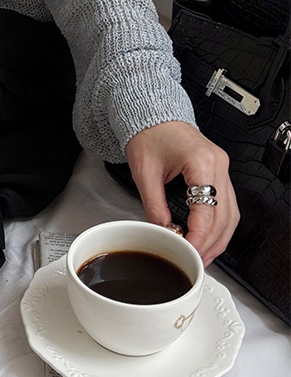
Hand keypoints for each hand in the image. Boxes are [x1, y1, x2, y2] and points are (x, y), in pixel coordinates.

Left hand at [127, 122, 236, 268]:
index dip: (198, 239)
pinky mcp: (219, 173)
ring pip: (231, 215)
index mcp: (201, 162)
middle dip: (209, 245)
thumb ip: (155, 208)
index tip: (188, 254)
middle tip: (194, 262)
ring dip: (219, 240)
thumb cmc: (150, 134)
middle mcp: (218, 165)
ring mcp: (222, 168)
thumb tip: (163, 233)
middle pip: (223, 218)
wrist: (155, 114)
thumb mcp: (145, 174)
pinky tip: (209, 240)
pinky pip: (228, 206)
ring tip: (202, 258)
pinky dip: (220, 227)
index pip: (206, 213)